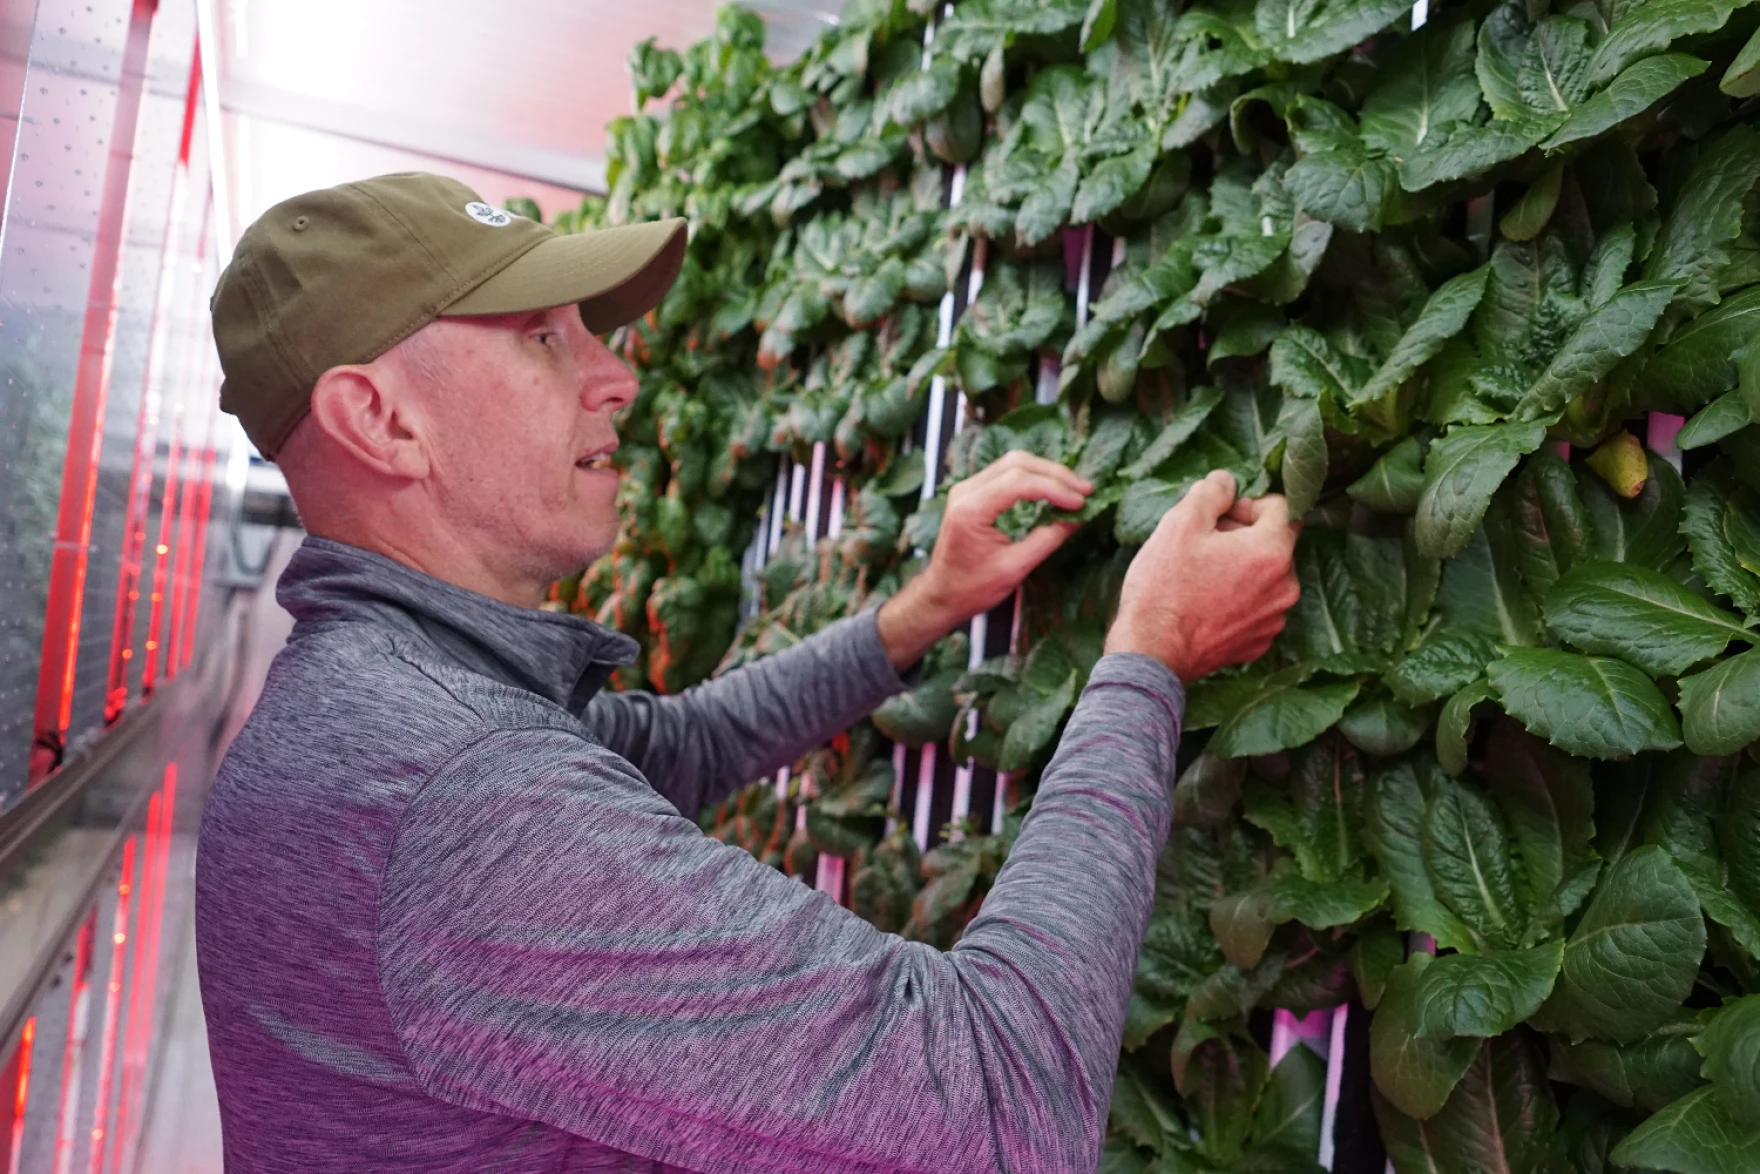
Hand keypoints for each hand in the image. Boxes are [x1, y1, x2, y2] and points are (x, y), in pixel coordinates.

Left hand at [876, 451, 1089, 669]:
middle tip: (1085, 490)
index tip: (1081, 501)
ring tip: (1075, 488)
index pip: (1019, 482)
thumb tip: (1079, 517)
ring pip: (1013, 462)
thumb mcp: (1015, 567)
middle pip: (1017, 463)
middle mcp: (966, 490)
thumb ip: (1048, 539)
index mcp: (971, 509)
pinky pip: (1006, 472)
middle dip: (1056, 474)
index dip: (1055, 488)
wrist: (941, 594)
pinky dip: (1033, 476)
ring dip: (1046, 471)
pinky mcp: (972, 491)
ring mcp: (967, 487)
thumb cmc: (973, 588)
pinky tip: (1053, 488)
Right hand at [1105, 470, 1299, 681]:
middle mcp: (1285, 587)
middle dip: (1242, 537)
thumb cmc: (1165, 587)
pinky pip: (1256, 608)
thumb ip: (1211, 492)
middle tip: (1201, 546)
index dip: (1247, 504)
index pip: (1281, 507)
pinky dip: (1237, 600)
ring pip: (1265, 576)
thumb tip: (1227, 481)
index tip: (1218, 516)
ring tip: (1200, 577)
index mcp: (1272, 552)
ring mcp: (1274, 619)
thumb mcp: (1180, 523)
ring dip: (1240, 569)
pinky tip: (1204, 604)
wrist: (1152, 653)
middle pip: (1274, 543)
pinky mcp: (1258, 643)